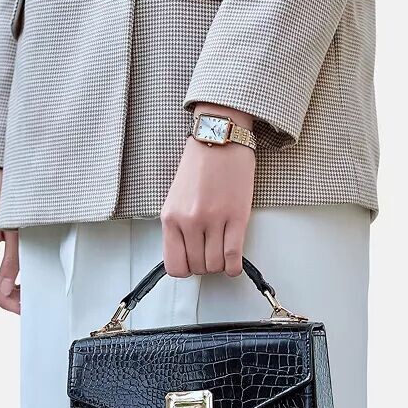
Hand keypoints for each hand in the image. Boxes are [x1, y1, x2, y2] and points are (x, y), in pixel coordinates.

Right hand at [0, 169, 19, 313]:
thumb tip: (7, 290)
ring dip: (2, 288)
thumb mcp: (18, 235)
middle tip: (25, 304)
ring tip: (22, 294)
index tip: (20, 310)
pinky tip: (13, 279)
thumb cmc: (12, 202)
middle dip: (5, 297)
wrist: (1, 179)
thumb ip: (12, 263)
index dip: (4, 302)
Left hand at [161, 105, 255, 277]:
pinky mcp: (237, 217)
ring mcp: (213, 220)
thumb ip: (178, 226)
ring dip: (220, 265)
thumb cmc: (200, 164)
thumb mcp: (176, 197)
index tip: (192, 262)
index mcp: (171, 217)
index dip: (186, 269)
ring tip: (222, 252)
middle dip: (205, 266)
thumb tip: (186, 252)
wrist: (220, 138)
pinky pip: (233, 256)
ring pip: (216, 264)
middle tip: (210, 254)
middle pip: (198, 267)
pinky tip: (234, 263)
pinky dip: (234, 266)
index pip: (174, 264)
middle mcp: (190, 221)